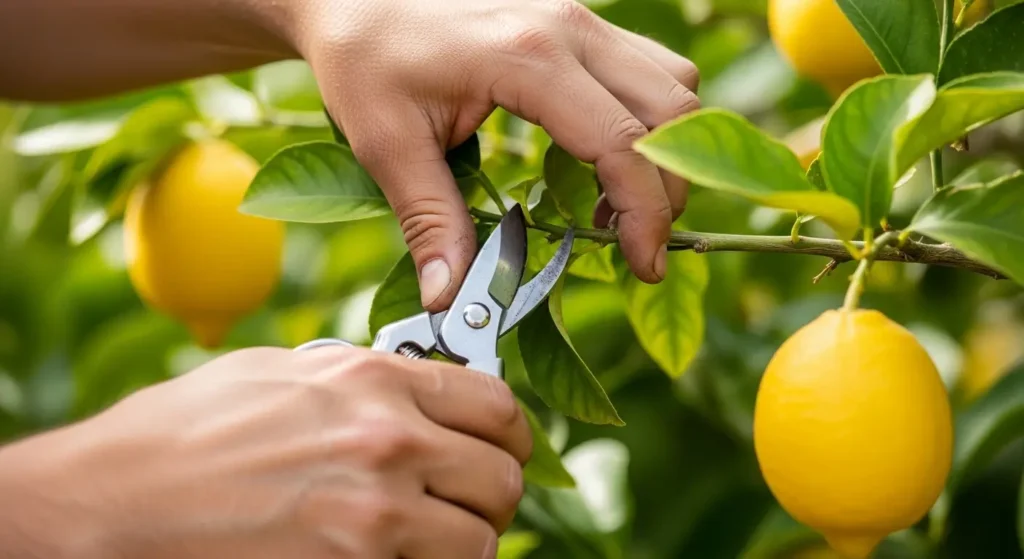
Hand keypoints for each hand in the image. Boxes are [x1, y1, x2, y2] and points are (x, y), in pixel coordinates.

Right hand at [0, 346, 531, 558]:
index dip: (508, 432)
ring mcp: (375, 513)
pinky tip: (394, 556)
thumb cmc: (186, 429)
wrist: (115, 497)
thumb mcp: (284, 373)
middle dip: (490, 492)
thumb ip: (364, 379)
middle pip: (502, 477)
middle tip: (464, 501)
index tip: (500, 446)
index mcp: (375, 380)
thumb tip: (415, 390)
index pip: (497, 405)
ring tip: (426, 536)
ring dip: (463, 540)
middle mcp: (388, 441)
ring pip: (480, 540)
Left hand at [289, 0, 699, 308]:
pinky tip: (600, 155)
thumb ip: (430, 221)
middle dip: (669, 188)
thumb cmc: (364, 55)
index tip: (643, 263)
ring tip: (616, 202)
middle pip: (672, 112)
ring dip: (663, 150)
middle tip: (636, 243)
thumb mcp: (387, 143)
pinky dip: (646, 119)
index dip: (646, 214)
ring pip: (672, 83)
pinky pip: (646, 66)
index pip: (623, 144)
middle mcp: (570, 28)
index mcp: (528, 58)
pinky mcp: (576, 21)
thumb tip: (449, 297)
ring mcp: (579, 18)